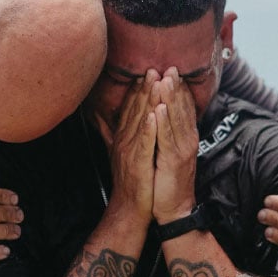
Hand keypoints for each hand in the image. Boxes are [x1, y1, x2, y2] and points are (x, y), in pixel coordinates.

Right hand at [96, 70, 157, 219]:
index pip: (131, 109)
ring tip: (155, 81)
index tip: (147, 71)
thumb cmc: (132, 182)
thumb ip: (123, 136)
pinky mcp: (137, 163)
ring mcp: (129, 151)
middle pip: (134, 110)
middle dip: (144, 88)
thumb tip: (122, 120)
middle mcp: (124, 140)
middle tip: (153, 68)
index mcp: (123, 137)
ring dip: (147, 100)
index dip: (139, 89)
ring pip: (139, 120)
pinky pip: (143, 142)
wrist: (129, 209)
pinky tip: (154, 114)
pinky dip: (148, 127)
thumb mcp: (125, 154)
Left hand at [151, 67, 198, 223]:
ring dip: (170, 98)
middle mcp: (187, 140)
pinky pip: (167, 138)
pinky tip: (160, 108)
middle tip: (170, 66)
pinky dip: (164, 122)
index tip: (171, 70)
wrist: (173, 209)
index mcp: (185, 137)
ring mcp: (182, 150)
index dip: (178, 89)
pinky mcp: (173, 161)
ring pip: (175, 119)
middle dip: (175, 87)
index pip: (183, 108)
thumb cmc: (167, 182)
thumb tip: (161, 117)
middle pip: (181, 109)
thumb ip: (166, 135)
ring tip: (164, 79)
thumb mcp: (167, 154)